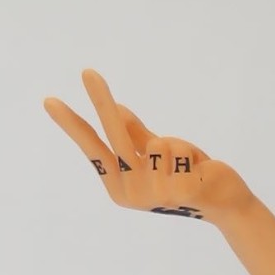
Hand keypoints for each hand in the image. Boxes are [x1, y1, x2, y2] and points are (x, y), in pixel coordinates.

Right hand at [43, 69, 250, 224]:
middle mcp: (132, 194)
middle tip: (88, 71)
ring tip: (188, 166)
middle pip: (115, 137)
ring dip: (178, 147)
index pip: (92, 148)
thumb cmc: (189, 177)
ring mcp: (156, 194)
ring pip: (158, 142)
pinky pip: (178, 148)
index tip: (49, 100)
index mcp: (120, 187)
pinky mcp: (180, 190)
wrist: (225, 203)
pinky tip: (199, 172)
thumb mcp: (157, 156)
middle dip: (101, 102)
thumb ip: (136, 135)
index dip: (72, 124)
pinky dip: (192, 154)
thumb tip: (116, 109)